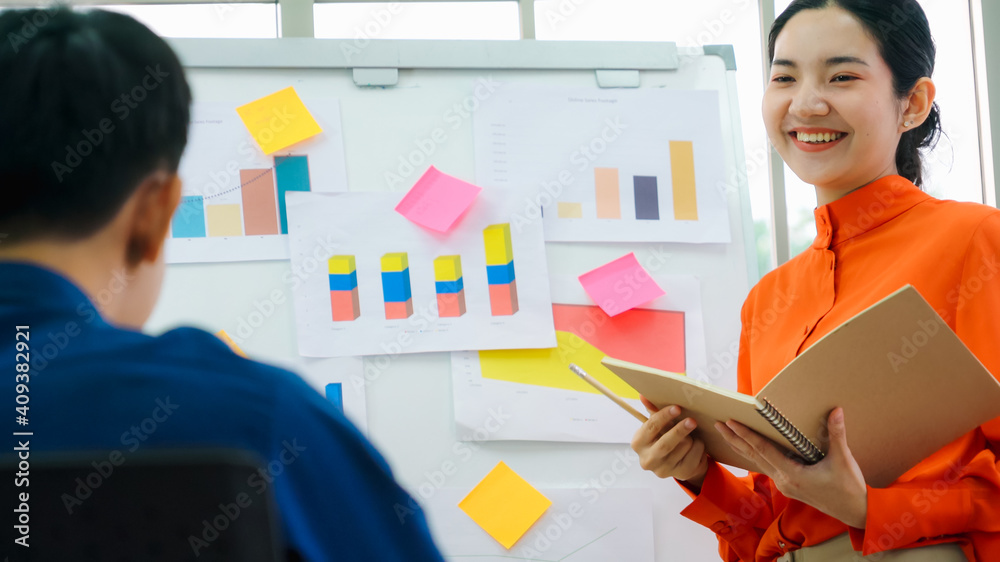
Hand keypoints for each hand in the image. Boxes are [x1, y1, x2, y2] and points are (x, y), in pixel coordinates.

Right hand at [631, 396, 709, 487]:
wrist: (677, 461)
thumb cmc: (664, 437)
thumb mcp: (657, 426)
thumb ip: (652, 411)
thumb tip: (644, 395)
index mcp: (638, 443)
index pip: (651, 427)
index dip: (664, 416)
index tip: (677, 407)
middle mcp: (648, 460)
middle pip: (666, 443)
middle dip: (680, 430)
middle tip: (692, 420)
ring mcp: (664, 470)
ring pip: (684, 446)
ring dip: (691, 437)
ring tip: (690, 435)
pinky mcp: (681, 474)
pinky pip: (695, 454)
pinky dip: (699, 445)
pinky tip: (695, 444)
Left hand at [716, 407, 867, 527]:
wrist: (855, 511)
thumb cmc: (848, 487)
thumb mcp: (843, 460)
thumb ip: (837, 434)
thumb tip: (836, 410)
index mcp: (792, 475)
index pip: (763, 450)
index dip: (746, 435)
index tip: (731, 423)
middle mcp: (783, 480)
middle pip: (753, 456)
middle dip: (735, 439)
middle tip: (719, 424)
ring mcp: (784, 484)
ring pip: (757, 462)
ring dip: (742, 447)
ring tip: (727, 433)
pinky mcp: (788, 485)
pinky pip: (766, 467)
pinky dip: (755, 455)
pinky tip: (749, 448)